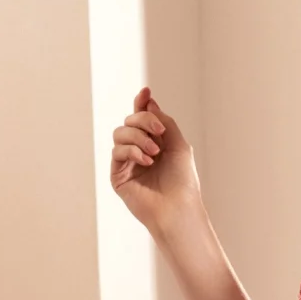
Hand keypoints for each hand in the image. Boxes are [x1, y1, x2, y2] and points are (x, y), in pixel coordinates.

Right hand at [110, 86, 203, 229]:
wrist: (177, 208)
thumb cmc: (183, 181)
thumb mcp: (178, 144)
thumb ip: (164, 121)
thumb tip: (148, 101)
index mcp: (155, 144)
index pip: (142, 118)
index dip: (142, 103)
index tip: (146, 91)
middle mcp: (139, 151)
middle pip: (130, 120)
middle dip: (144, 121)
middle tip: (160, 133)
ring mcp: (127, 163)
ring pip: (120, 132)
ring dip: (138, 137)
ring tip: (154, 153)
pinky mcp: (118, 175)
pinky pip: (117, 150)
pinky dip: (132, 151)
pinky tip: (147, 161)